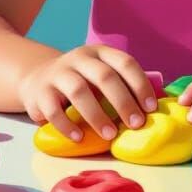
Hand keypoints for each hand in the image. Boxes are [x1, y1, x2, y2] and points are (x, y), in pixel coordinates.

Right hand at [17, 44, 156, 142]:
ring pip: (79, 91)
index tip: (151, 108)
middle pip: (105, 76)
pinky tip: (79, 138)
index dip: (140, 85)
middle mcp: (80, 58)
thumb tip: (153, 109)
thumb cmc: (81, 82)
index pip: (125, 63)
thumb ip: (121, 86)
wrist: (38, 79)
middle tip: (136, 124)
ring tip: (110, 135)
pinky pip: (54, 109)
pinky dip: (68, 125)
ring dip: (98, 115)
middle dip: (124, 102)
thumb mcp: (100, 76)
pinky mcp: (40, 92)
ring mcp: (58, 73)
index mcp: (100, 53)